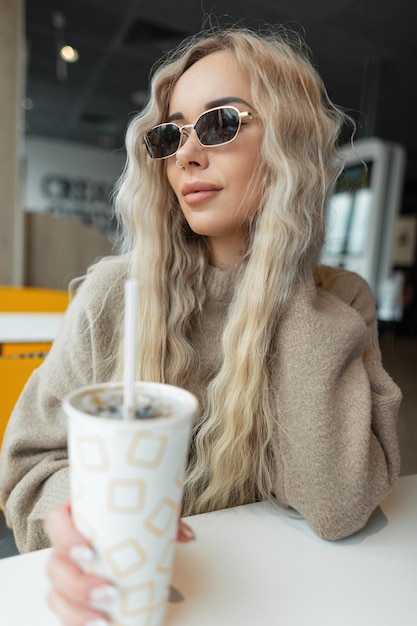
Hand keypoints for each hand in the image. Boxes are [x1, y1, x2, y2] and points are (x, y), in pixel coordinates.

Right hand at [44, 502, 194, 624]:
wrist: (122, 530)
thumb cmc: (126, 518)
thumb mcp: (144, 508)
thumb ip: (162, 515)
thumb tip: (186, 536)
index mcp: (76, 518)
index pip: (57, 523)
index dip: (66, 538)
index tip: (89, 551)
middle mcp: (65, 548)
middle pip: (55, 567)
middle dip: (78, 585)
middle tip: (109, 592)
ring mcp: (67, 574)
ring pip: (56, 595)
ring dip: (77, 612)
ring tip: (104, 621)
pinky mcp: (73, 598)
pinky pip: (67, 614)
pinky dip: (79, 624)